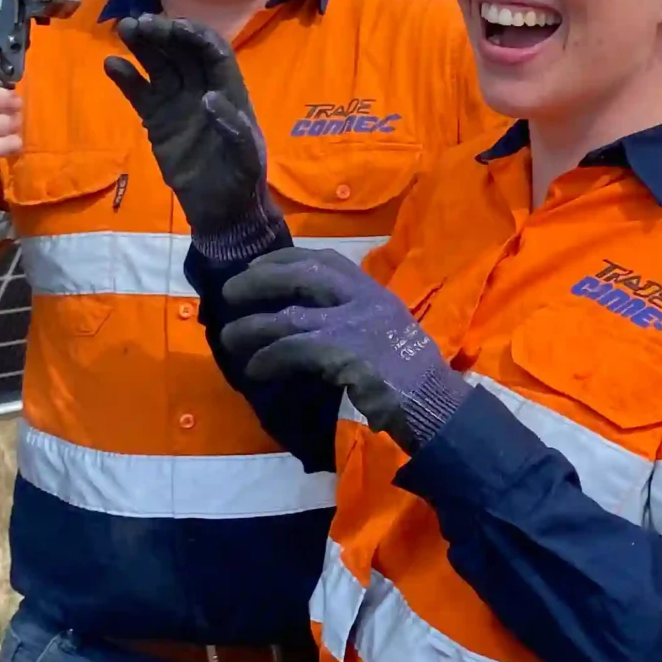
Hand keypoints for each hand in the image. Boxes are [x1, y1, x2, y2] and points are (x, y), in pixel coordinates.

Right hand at [104, 15, 279, 250]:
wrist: (220, 211)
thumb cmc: (241, 182)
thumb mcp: (246, 159)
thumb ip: (233, 128)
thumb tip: (209, 97)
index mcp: (230, 92)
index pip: (214, 54)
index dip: (196, 37)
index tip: (175, 26)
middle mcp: (203, 90)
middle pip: (183, 52)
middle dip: (164, 34)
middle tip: (140, 23)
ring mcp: (178, 103)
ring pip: (160, 65)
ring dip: (143, 45)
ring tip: (125, 29)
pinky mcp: (157, 119)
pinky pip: (140, 92)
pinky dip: (127, 77)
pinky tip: (112, 64)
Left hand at [219, 249, 467, 451]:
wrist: (433, 403)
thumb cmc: (411, 375)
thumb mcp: (386, 331)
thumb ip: (355, 318)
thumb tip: (308, 320)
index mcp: (374, 292)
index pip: (327, 258)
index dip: (286, 258)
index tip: (259, 265)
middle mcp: (363, 300)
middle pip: (302, 273)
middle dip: (261, 280)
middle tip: (231, 291)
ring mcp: (353, 326)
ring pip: (288, 316)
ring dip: (252, 326)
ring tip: (229, 337)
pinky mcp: (343, 355)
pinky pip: (292, 350)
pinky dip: (268, 358)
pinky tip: (256, 368)